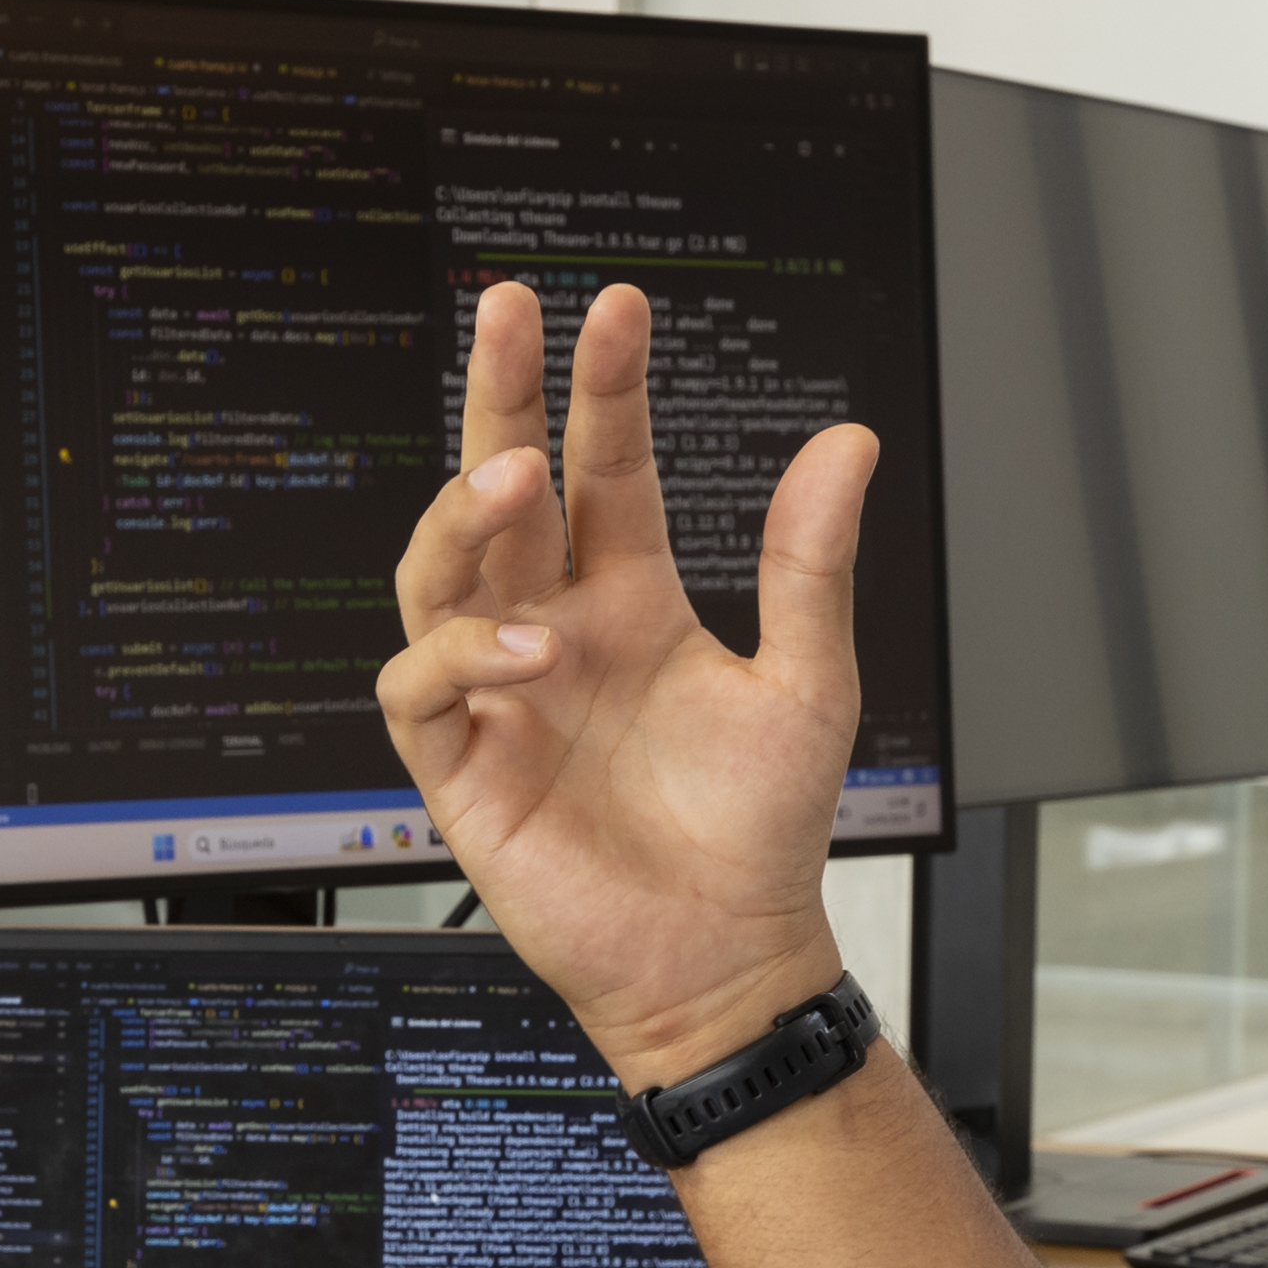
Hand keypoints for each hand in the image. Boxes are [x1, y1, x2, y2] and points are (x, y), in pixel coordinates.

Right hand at [378, 280, 880, 1085]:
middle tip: (505, 311)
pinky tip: (526, 648)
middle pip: (502, 492)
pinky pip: (421, 689)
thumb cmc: (760, 832)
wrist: (725, 958)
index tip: (614, 309)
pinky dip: (461, 655)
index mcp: (631, 603)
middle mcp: (554, 632)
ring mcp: (500, 695)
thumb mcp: (809, 684)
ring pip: (439, 575)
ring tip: (514, 474)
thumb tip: (846, 440)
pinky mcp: (462, 768)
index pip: (605, 470)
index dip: (603, 390)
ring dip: (464, 516)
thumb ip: (809, 564)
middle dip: (499, 395)